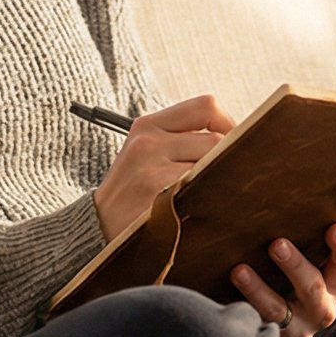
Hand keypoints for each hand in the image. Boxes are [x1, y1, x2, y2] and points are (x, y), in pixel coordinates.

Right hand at [92, 93, 236, 241]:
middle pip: (217, 140)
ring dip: (219, 183)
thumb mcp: (146, 154)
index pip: (206, 107)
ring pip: (213, 166)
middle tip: (228, 179)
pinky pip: (203, 192)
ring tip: (211, 196)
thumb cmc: (132, 193)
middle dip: (228, 160)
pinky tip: (200, 210)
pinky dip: (209, 201)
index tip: (235, 144)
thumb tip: (238, 137)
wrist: (97, 229)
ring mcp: (152, 170)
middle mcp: (148, 142)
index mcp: (148, 125)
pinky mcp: (158, 198)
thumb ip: (182, 140)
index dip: (230, 123)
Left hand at [232, 223, 335, 336]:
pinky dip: (240, 309)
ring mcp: (296, 328)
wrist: (276, 325)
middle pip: (312, 288)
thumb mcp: (308, 261)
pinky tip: (223, 297)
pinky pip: (254, 325)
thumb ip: (306, 239)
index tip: (334, 228)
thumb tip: (286, 195)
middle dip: (295, 266)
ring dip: (258, 289)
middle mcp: (321, 308)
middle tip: (277, 244)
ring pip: (277, 310)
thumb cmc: (291, 274)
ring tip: (239, 271)